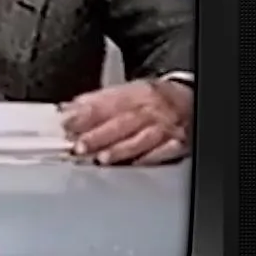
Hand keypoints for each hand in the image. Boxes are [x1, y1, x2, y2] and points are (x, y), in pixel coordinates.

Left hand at [60, 79, 192, 164]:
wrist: (188, 99)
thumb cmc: (151, 99)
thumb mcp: (125, 91)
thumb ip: (96, 101)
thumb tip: (67, 109)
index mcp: (135, 94)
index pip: (107, 103)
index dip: (86, 114)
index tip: (68, 123)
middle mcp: (150, 109)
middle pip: (122, 122)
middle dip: (100, 135)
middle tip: (80, 146)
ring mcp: (164, 127)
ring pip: (142, 138)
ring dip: (121, 149)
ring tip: (102, 158)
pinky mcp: (178, 142)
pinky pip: (166, 150)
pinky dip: (151, 157)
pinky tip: (136, 163)